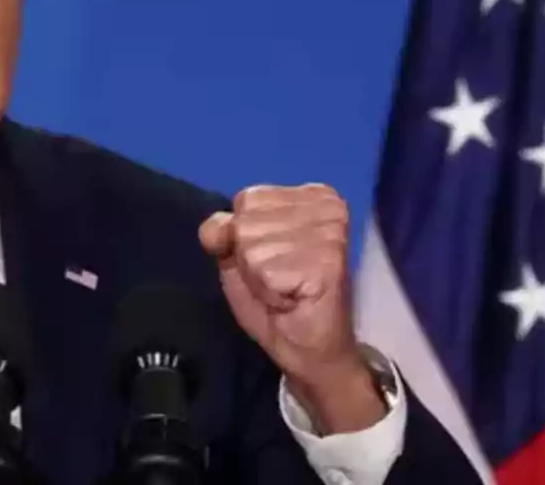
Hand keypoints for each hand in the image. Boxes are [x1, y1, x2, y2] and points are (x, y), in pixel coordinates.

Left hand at [198, 183, 385, 433]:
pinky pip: (267, 272)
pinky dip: (270, 293)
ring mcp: (328, 232)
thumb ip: (222, 233)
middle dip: (250, 259)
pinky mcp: (328, 261)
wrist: (311, 350)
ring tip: (286, 290)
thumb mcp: (237, 258)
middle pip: (246, 222)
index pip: (246, 199)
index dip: (242, 238)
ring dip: (260, 279)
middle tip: (279, 279)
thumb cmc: (277, 300)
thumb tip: (215, 227)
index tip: (272, 260)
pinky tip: (293, 300)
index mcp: (308, 195)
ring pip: (253, 248)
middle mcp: (322, 205)